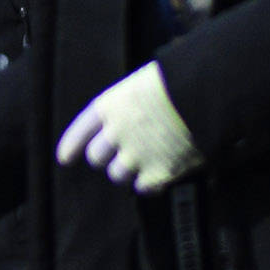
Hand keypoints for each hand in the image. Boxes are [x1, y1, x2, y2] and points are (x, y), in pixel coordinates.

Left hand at [54, 62, 201, 193]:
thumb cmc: (179, 81)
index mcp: (110, 106)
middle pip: (97, 157)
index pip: (81, 130)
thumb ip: (129, 106)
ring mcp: (136, 155)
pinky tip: (159, 176)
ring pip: (117, 175)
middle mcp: (116, 132)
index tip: (65, 158)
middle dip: (105, 158)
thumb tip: (127, 121)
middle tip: (120, 157)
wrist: (205, 95)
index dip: (71, 145)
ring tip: (145, 163)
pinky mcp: (158, 172)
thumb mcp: (143, 84)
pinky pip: (144, 187)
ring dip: (128, 171)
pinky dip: (150, 183)